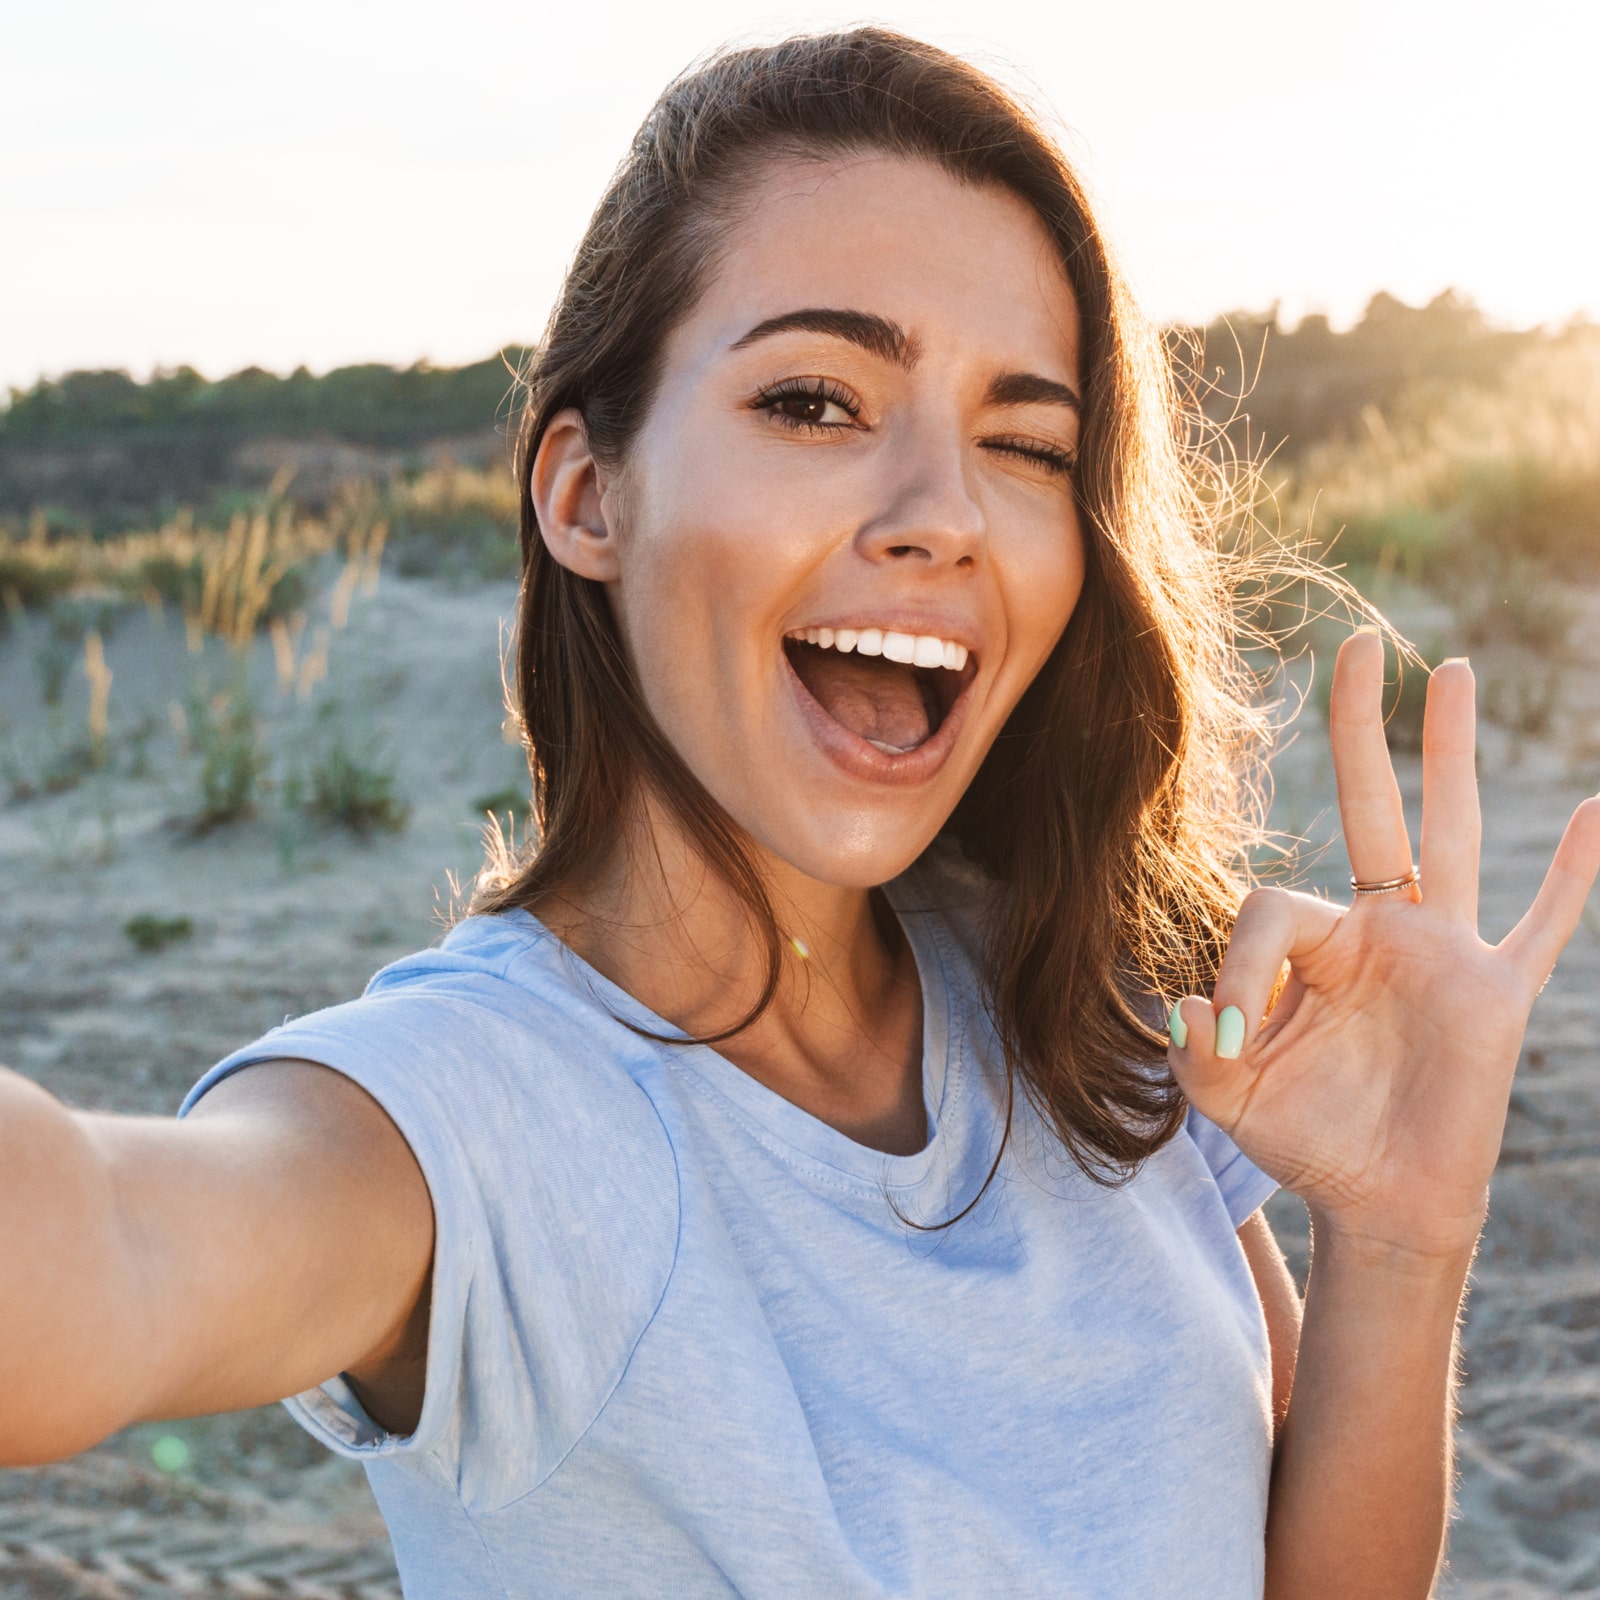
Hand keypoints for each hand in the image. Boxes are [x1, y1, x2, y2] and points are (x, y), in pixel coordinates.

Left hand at [1169, 631, 1599, 1261]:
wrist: (1378, 1204)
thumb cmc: (1304, 1140)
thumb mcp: (1228, 1097)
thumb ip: (1194, 1056)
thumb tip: (1186, 1004)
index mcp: (1315, 944)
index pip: (1273, 907)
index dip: (1242, 969)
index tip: (1229, 1038)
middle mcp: (1381, 929)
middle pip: (1371, 807)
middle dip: (1362, 730)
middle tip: (1357, 646)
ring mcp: (1445, 953)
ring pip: (1451, 834)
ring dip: (1451, 754)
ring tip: (1449, 672)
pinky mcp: (1497, 994)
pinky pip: (1541, 924)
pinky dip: (1571, 876)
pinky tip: (1596, 813)